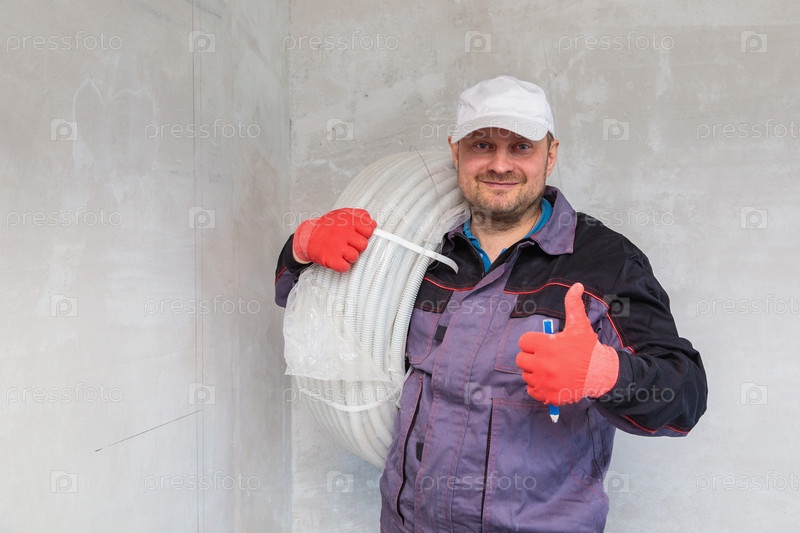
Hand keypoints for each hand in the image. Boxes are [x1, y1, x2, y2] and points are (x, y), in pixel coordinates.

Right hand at [292, 208, 376, 271]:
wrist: (307, 236)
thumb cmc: (327, 227)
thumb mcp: (342, 214)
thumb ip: (359, 216)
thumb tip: (373, 223)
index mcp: (349, 222)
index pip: (368, 230)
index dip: (365, 234)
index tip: (359, 235)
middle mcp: (344, 234)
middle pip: (363, 245)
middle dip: (357, 246)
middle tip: (349, 244)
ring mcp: (337, 246)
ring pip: (355, 256)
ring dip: (350, 256)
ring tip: (342, 252)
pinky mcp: (331, 259)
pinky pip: (345, 267)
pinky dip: (342, 265)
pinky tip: (337, 259)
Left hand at [516, 283, 618, 404]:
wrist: (601, 373)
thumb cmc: (588, 348)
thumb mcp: (580, 325)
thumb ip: (573, 305)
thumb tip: (576, 285)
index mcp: (546, 346)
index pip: (524, 342)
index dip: (533, 342)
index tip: (544, 343)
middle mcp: (542, 365)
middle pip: (521, 359)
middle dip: (532, 357)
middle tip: (546, 356)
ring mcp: (544, 382)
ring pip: (526, 375)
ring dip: (535, 372)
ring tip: (550, 368)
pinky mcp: (548, 395)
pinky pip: (532, 391)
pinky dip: (538, 387)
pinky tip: (549, 381)